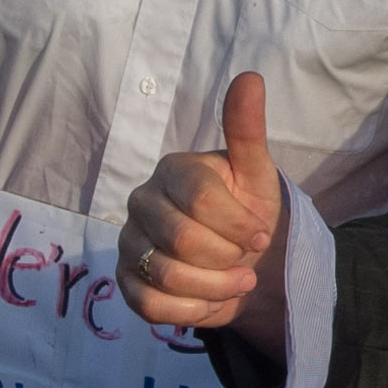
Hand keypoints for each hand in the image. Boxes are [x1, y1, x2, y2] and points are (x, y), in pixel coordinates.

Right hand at [118, 72, 286, 342]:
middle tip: (246, 258)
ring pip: (166, 276)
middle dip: (228, 257)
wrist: (242, 262)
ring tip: (237, 280)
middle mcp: (141, 202)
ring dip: (216, 287)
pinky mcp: (126, 282)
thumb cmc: (248, 212)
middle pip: (182, 241)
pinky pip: (151, 306)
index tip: (262, 233)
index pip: (200, 199)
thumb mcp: (257, 175)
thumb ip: (248, 130)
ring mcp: (129, 243)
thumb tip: (250, 78)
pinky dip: (191, 310)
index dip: (239, 225)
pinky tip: (210, 299)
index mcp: (172, 170)